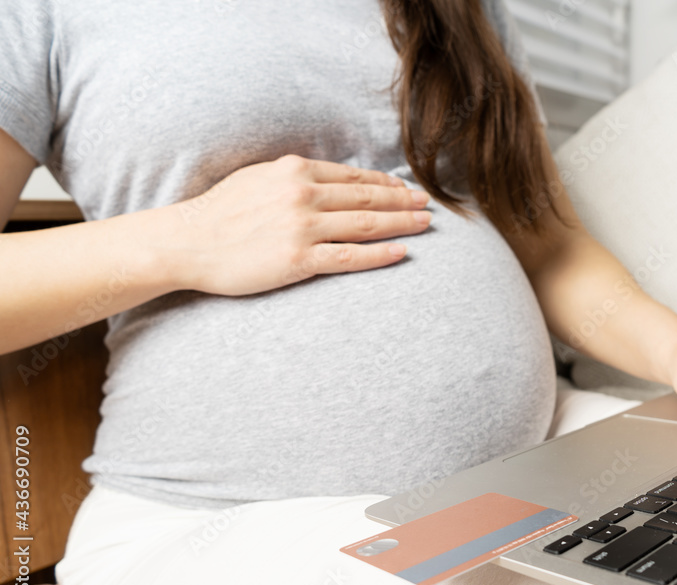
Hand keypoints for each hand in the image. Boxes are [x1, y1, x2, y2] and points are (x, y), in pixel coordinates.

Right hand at [167, 155, 430, 294]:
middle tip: (427, 206)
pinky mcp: (299, 260)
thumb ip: (294, 177)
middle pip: (367, 199)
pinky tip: (401, 252)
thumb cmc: (219, 212)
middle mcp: (303, 195)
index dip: (385, 184)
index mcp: (295, 171)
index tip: (405, 189)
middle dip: (402, 202)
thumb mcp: (258, 177)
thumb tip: (325, 180)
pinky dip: (380, 254)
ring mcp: (303, 228)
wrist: (187, 242)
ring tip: (424, 225)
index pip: (353, 177)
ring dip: (401, 224)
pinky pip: (350, 256)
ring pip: (366, 225)